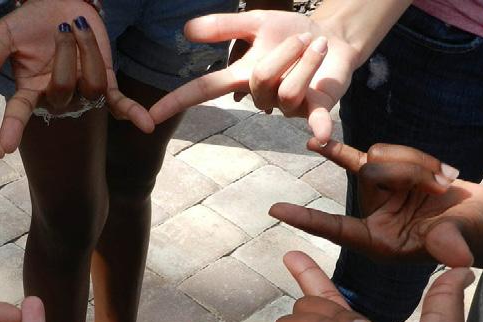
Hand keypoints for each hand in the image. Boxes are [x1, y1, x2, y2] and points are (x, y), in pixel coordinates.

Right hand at [0, 0, 153, 151]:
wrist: (61, 3)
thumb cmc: (30, 21)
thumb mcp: (4, 36)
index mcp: (30, 89)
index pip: (18, 112)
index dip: (12, 127)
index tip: (4, 146)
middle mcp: (56, 96)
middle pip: (63, 91)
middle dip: (66, 59)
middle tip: (64, 28)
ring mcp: (82, 91)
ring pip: (91, 87)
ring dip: (89, 54)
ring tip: (78, 24)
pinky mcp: (106, 83)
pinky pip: (119, 103)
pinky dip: (133, 113)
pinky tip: (147, 126)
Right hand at [149, 11, 358, 141]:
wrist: (334, 39)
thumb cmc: (290, 33)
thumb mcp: (256, 22)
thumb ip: (223, 26)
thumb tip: (186, 30)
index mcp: (241, 78)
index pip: (202, 91)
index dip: (175, 103)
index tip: (149, 118)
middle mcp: (260, 97)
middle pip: (261, 80)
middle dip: (285, 52)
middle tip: (303, 38)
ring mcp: (287, 107)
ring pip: (288, 90)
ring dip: (308, 60)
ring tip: (318, 47)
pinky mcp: (316, 110)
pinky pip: (315, 121)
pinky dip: (319, 129)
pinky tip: (321, 138)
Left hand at [270, 140, 482, 268]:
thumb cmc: (474, 238)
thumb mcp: (461, 241)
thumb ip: (449, 244)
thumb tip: (456, 258)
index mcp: (377, 241)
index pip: (334, 228)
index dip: (306, 219)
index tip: (274, 211)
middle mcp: (374, 217)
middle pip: (368, 173)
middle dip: (407, 171)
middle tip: (441, 186)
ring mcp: (383, 193)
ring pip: (379, 155)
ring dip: (416, 162)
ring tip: (445, 182)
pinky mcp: (395, 174)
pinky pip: (381, 152)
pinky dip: (389, 155)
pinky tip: (374, 159)